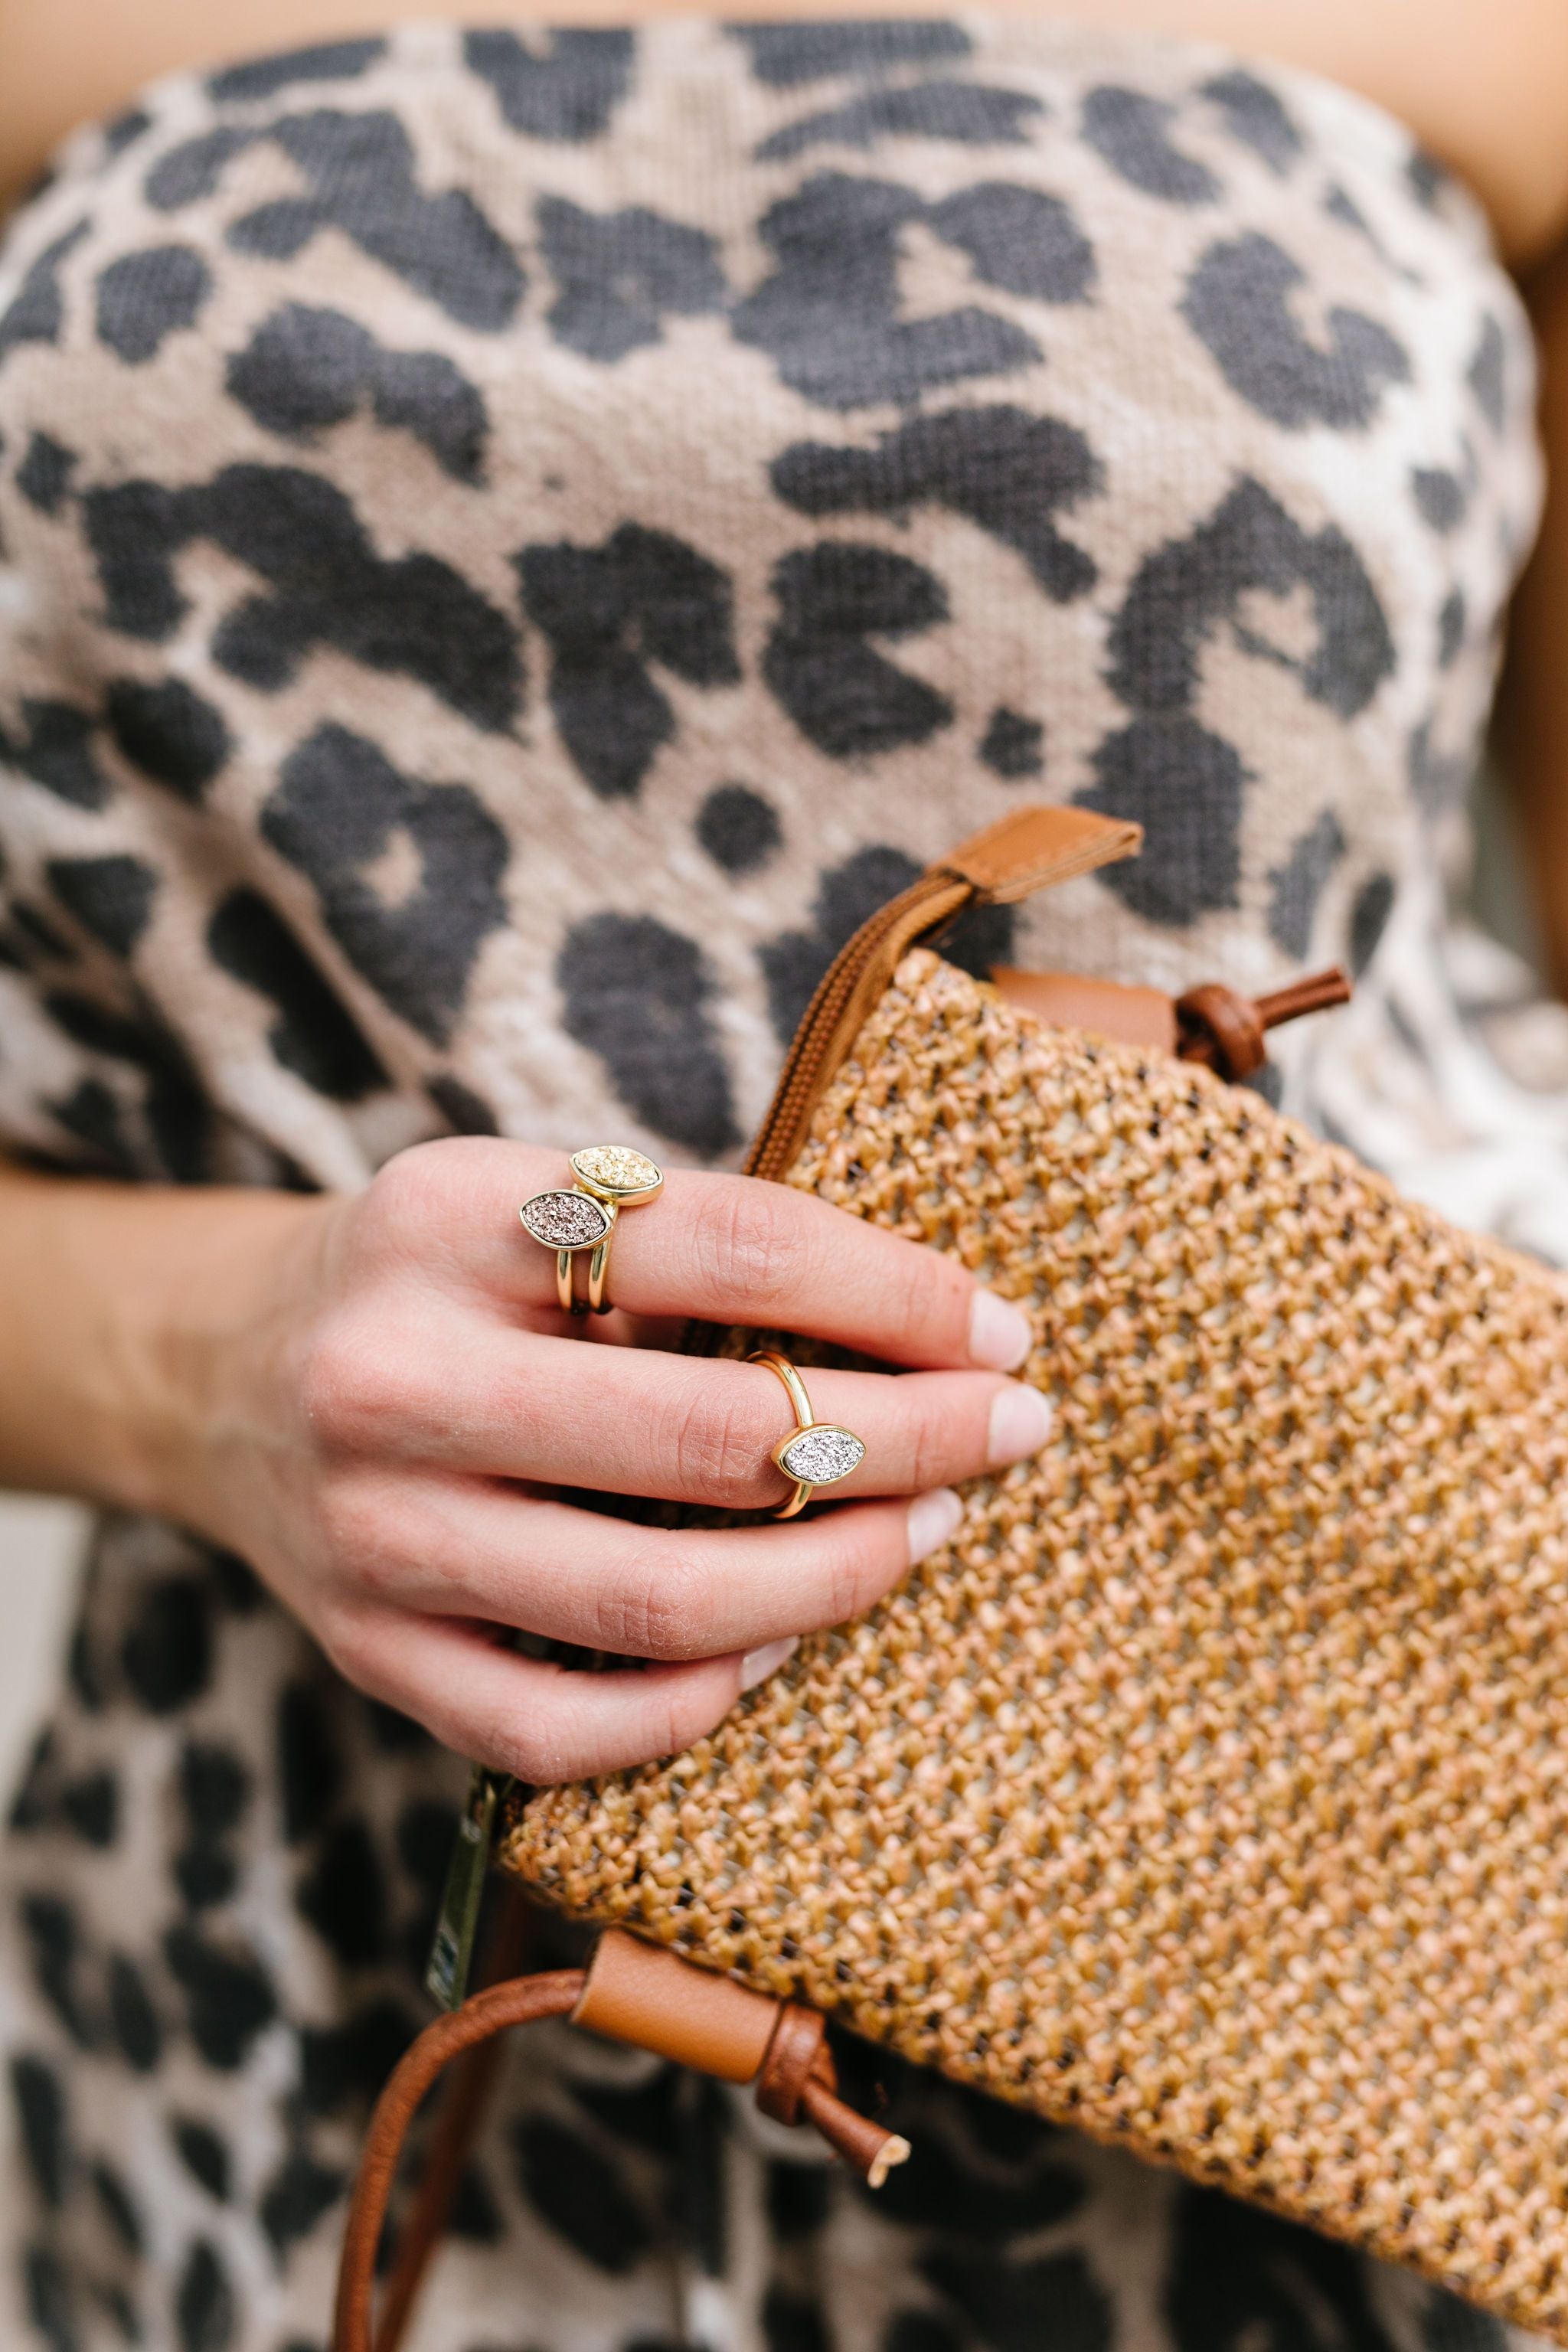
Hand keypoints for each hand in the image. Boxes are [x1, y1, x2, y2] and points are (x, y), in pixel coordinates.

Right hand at [157, 1141, 1050, 1783]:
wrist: (227, 1375)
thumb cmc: (446, 1280)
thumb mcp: (539, 1198)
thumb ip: (700, 1250)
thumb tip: (947, 1332)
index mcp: (451, 1215)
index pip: (730, 1248)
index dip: (896, 1293)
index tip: (1002, 1329)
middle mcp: (392, 1377)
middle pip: (709, 1435)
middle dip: (905, 1439)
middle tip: (1012, 1430)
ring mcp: (373, 1535)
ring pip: (659, 1601)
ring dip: (839, 1575)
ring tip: (928, 1529)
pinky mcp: (372, 1656)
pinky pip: (572, 1726)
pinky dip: (708, 1697)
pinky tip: (780, 1639)